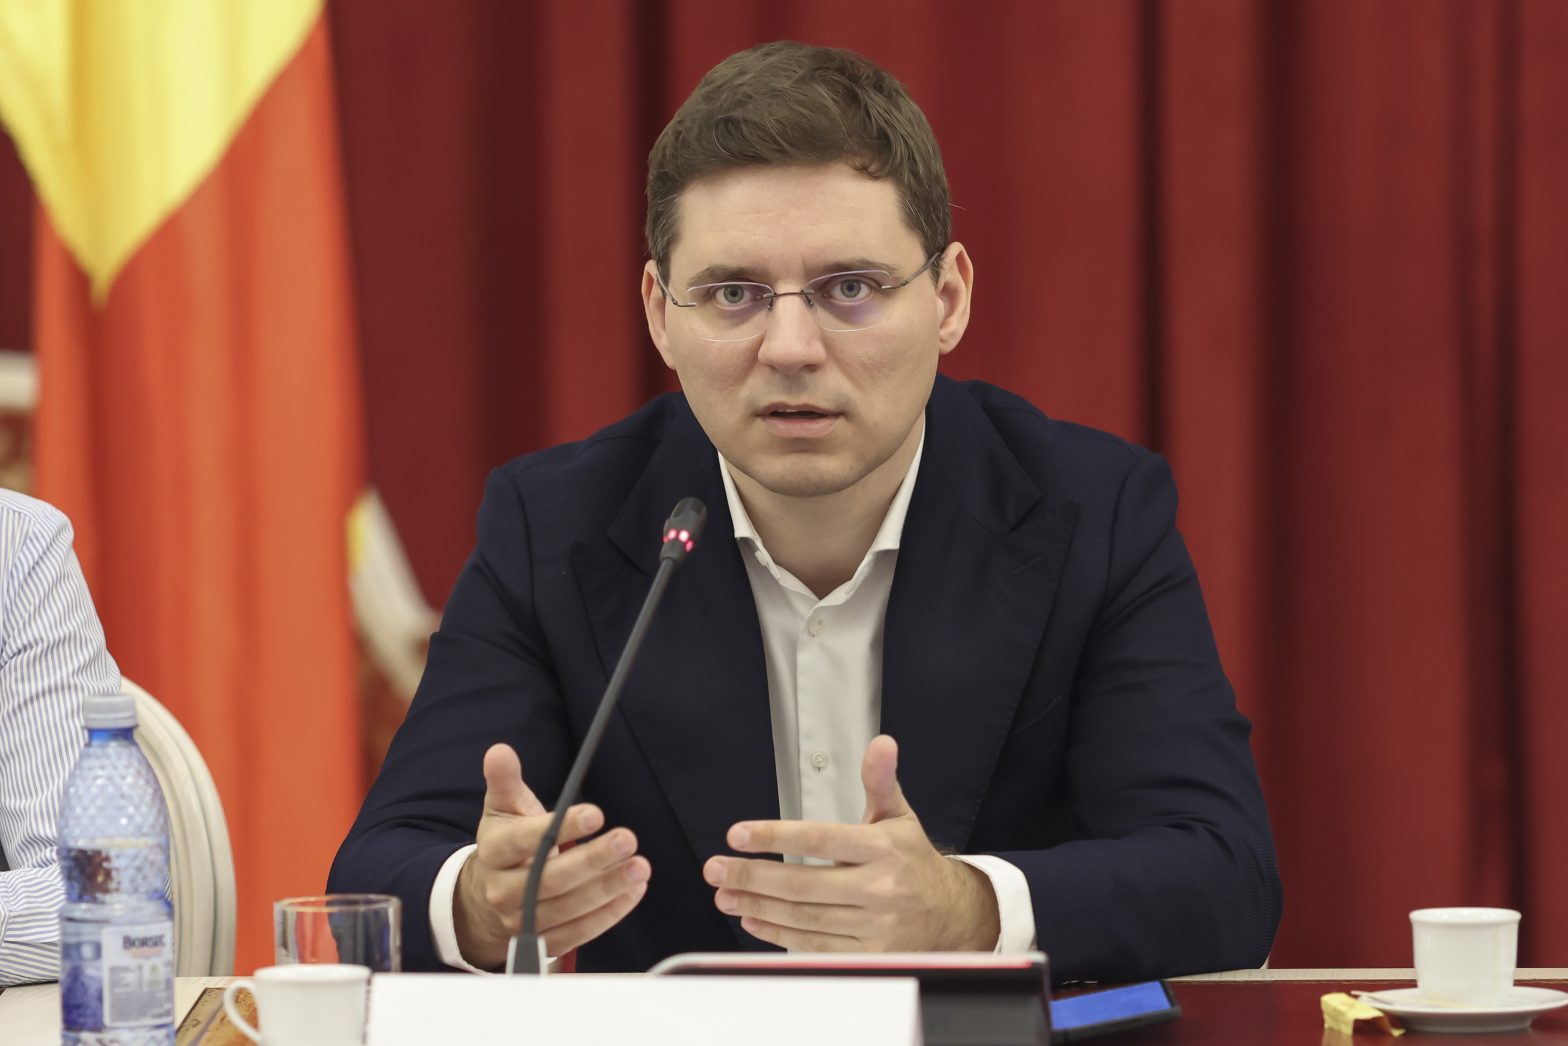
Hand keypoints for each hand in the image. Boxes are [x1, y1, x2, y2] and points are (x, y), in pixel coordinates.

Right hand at [454, 743, 649, 967]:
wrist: (487, 897)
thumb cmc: (507, 843)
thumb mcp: (503, 808)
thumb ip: (505, 780)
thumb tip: (500, 751)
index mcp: (493, 852)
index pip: (526, 841)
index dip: (562, 828)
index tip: (596, 814)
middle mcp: (504, 891)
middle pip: (551, 879)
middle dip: (593, 860)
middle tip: (627, 840)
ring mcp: (522, 921)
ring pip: (568, 908)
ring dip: (608, 888)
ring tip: (639, 867)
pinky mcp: (544, 943)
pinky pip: (579, 932)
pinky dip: (609, 913)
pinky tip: (633, 891)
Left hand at [703, 735, 999, 951]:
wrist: (952, 914)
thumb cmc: (913, 861)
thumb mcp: (900, 815)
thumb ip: (880, 780)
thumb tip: (881, 743)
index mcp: (884, 847)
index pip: (820, 839)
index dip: (775, 837)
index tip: (737, 834)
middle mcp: (880, 888)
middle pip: (804, 884)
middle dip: (752, 876)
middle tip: (715, 868)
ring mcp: (874, 926)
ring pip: (804, 917)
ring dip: (756, 906)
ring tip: (724, 894)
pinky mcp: (869, 956)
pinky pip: (814, 946)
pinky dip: (778, 934)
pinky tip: (752, 920)